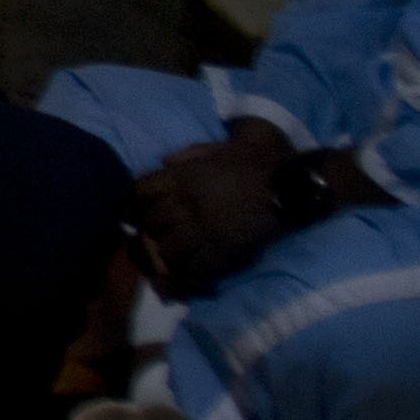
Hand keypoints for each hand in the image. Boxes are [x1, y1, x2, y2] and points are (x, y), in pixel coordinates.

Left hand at [126, 120, 298, 294]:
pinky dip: (185, 271)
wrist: (287, 186)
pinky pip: (194, 268)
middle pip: (152, 222)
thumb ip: (187, 154)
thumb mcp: (216, 149)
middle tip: (152, 232)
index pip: (142, 192)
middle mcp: (190, 205)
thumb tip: (163, 161)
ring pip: (167, 249)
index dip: (133, 202)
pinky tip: (185, 267)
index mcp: (185, 178)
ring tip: (167, 251)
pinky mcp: (224, 252)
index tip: (132, 209)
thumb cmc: (251, 163)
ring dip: (163, 251)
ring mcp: (206, 231)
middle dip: (149, 228)